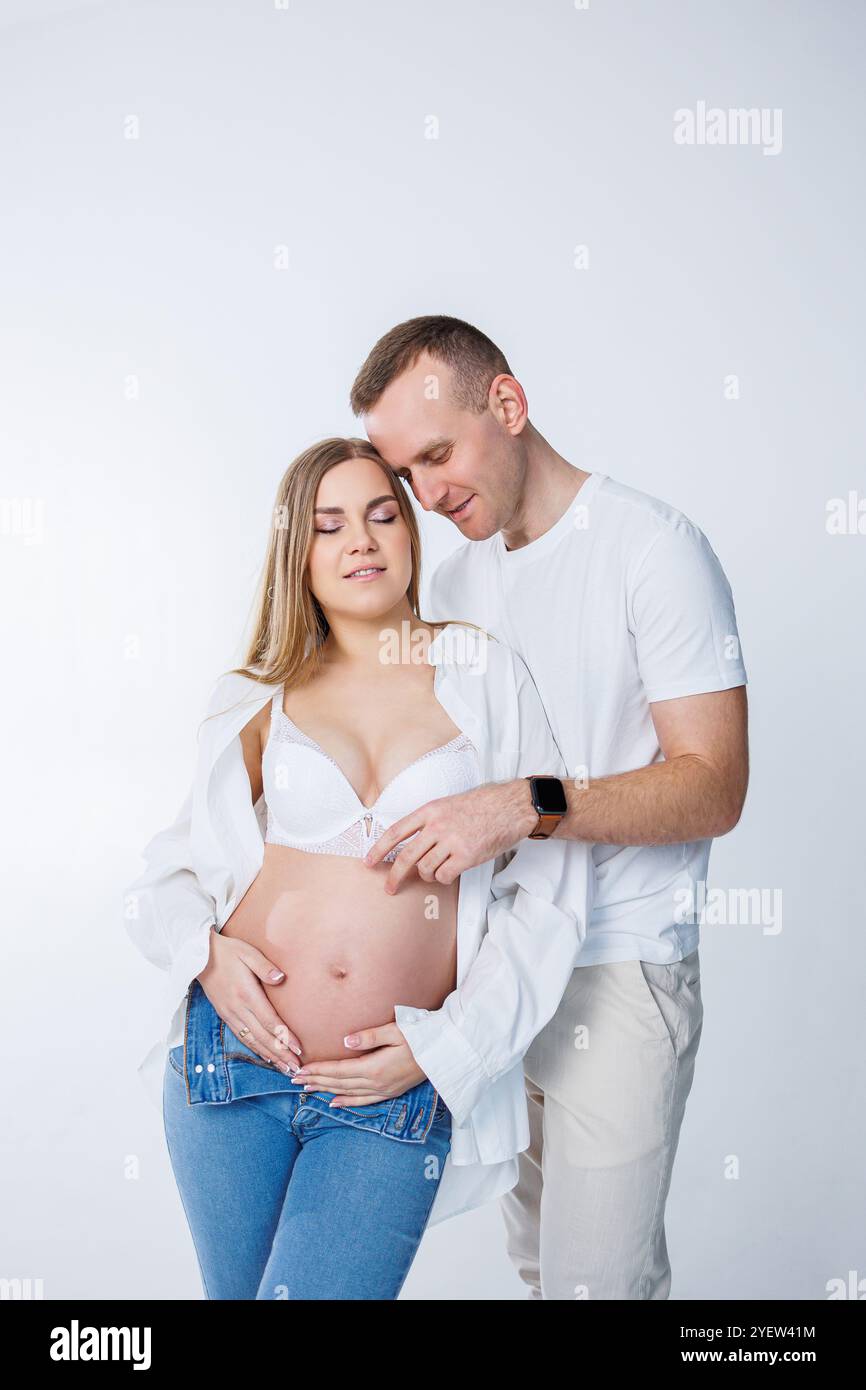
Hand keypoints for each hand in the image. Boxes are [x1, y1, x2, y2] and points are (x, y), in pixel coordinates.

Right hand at [197, 928, 302, 1074]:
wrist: (199, 956)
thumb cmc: (228, 952)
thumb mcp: (248, 953)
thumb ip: (265, 966)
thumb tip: (281, 978)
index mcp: (246, 994)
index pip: (269, 1021)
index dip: (284, 1037)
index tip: (299, 1048)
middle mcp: (237, 1008)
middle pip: (262, 1037)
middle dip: (281, 1054)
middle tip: (296, 1068)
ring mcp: (230, 1014)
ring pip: (252, 1041)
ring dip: (269, 1056)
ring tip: (284, 1068)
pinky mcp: (225, 1015)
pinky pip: (242, 1037)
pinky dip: (255, 1049)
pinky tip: (266, 1056)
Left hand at [291, 1022, 426, 1106]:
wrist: (445, 1051)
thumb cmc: (421, 1035)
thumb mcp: (395, 1030)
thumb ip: (369, 1036)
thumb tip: (344, 1042)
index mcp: (375, 1068)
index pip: (339, 1070)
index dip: (318, 1070)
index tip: (300, 1069)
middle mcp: (377, 1083)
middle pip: (339, 1083)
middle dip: (316, 1081)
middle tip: (294, 1080)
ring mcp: (384, 1089)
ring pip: (348, 1093)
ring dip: (326, 1090)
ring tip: (307, 1089)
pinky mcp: (391, 1091)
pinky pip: (364, 1101)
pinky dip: (347, 1102)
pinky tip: (334, 1102)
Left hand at [362, 779, 538, 893]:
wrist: (509, 806)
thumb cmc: (482, 805)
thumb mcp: (448, 804)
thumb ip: (429, 821)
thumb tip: (410, 843)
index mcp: (430, 810)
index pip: (396, 832)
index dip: (379, 848)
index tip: (369, 861)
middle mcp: (437, 826)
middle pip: (406, 856)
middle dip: (394, 876)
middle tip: (389, 888)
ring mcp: (452, 841)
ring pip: (425, 869)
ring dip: (428, 875)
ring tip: (438, 869)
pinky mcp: (466, 856)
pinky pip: (444, 876)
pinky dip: (444, 878)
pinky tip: (451, 871)